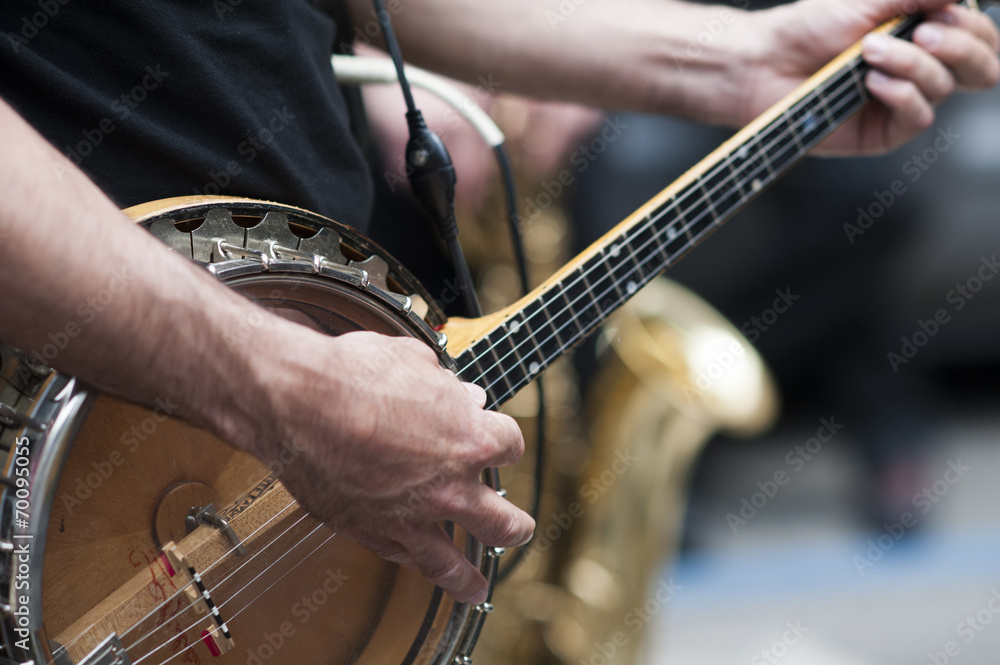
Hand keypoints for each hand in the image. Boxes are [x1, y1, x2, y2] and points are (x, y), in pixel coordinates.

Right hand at [240, 325, 532, 604]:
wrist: (298, 401)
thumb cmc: (354, 374)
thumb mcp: (415, 362)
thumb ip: (445, 387)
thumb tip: (461, 395)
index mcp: (472, 438)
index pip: (509, 446)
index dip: (502, 441)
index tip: (495, 440)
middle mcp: (452, 487)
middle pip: (504, 521)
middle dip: (514, 527)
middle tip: (518, 530)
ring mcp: (413, 517)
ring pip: (454, 563)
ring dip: (469, 578)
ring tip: (476, 589)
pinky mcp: (372, 532)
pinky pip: (402, 558)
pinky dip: (412, 562)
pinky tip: (417, 567)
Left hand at [742, 0, 999, 154]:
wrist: (766, 62)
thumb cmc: (811, 27)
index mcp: (925, 34)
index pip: (981, 36)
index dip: (974, 26)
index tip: (943, 12)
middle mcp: (921, 69)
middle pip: (982, 68)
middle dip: (962, 46)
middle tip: (921, 31)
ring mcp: (904, 102)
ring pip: (945, 87)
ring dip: (911, 63)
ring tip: (869, 50)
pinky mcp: (883, 132)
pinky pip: (918, 117)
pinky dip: (900, 94)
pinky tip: (871, 82)